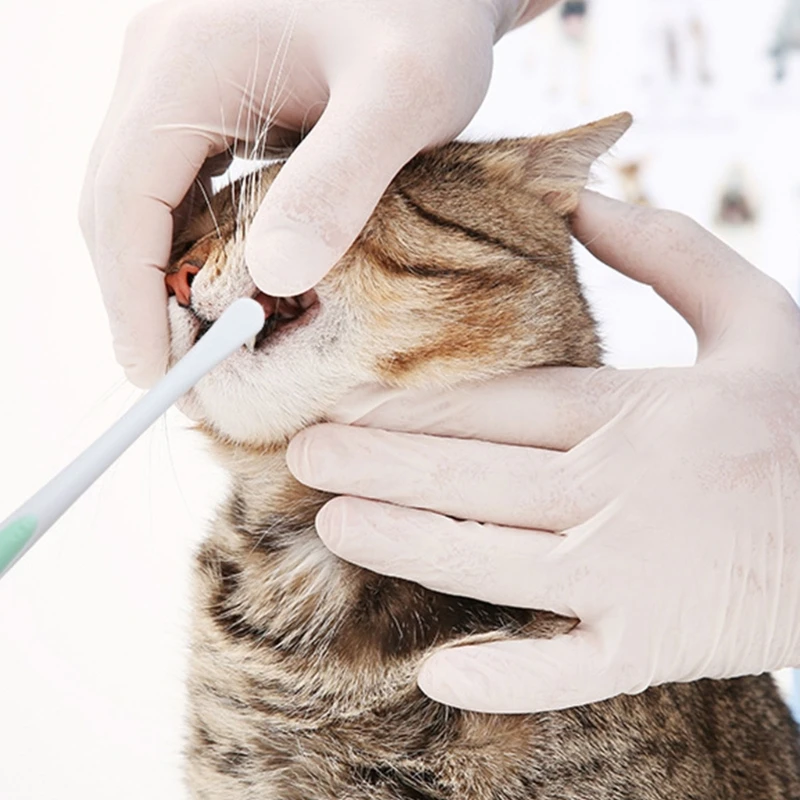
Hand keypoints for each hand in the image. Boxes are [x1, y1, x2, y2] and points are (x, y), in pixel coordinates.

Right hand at [79, 0, 548, 386]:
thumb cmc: (428, 11)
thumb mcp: (404, 93)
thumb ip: (341, 180)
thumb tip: (277, 279)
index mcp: (186, 64)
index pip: (122, 202)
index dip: (130, 298)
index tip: (157, 373)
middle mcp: (163, 69)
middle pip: (116, 204)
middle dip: (138, 297)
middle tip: (180, 375)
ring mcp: (181, 79)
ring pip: (142, 197)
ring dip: (161, 274)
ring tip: (202, 343)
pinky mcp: (211, 94)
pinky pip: (180, 181)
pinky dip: (191, 241)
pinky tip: (227, 280)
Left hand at [286, 191, 799, 712]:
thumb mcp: (759, 317)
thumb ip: (672, 252)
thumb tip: (583, 200)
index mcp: (639, 411)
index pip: (500, 403)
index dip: (415, 403)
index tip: (346, 399)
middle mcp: (621, 493)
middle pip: (474, 476)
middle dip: (380, 464)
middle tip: (303, 456)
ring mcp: (634, 578)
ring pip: (493, 561)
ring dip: (406, 544)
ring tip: (337, 524)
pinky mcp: (654, 648)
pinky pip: (566, 669)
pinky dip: (503, 676)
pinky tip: (437, 675)